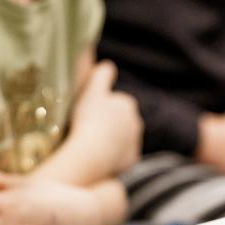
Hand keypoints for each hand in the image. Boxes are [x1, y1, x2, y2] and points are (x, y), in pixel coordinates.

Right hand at [68, 61, 142, 175]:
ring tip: (92, 143)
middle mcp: (136, 121)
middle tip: (88, 129)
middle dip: (107, 124)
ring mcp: (135, 141)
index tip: (87, 115)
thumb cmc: (90, 119)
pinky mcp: (132, 159)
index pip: (113, 102)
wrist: (93, 153)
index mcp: (127, 103)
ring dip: (110, 139)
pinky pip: (120, 155)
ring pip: (120, 138)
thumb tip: (108, 65)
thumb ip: (101, 76)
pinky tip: (98, 156)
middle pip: (118, 121)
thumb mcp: (92, 92)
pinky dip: (112, 155)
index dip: (99, 108)